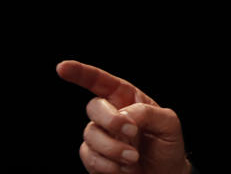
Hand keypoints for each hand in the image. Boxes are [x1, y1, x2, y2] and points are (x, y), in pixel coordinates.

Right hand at [57, 60, 192, 173]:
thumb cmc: (167, 145)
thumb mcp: (169, 123)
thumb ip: (147, 113)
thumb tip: (123, 115)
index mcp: (127, 98)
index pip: (101, 81)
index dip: (80, 73)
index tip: (62, 67)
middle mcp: (110, 114)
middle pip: (93, 107)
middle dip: (111, 120)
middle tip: (133, 133)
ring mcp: (101, 136)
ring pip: (90, 134)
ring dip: (113, 148)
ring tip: (134, 159)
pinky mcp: (95, 158)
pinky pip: (89, 157)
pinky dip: (107, 165)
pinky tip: (124, 169)